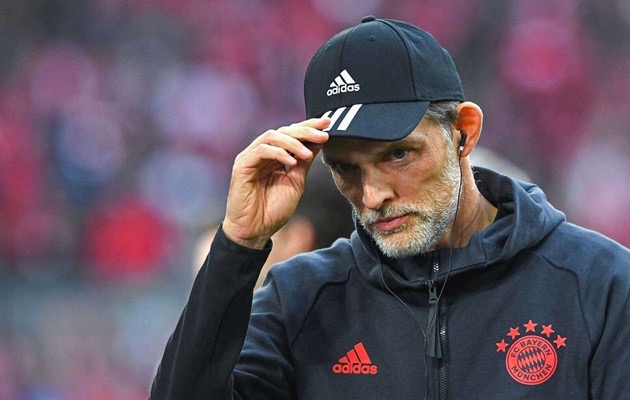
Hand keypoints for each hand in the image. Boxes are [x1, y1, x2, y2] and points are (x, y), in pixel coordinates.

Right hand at [222, 118, 329, 247]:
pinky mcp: (242, 165)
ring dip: (293, 142)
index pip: (292, 134)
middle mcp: (262, 153)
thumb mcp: (295, 182)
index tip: (328, 123)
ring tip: (308, 154)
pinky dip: (278, 153)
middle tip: (323, 135)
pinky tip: (291, 162)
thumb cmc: (273, 210)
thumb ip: (304, 162)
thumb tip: (319, 141)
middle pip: (284, 131)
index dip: (309, 126)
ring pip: (272, 136)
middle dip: (305, 131)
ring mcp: (250, 157)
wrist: (255, 231)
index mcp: (275, 156)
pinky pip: (261, 150)